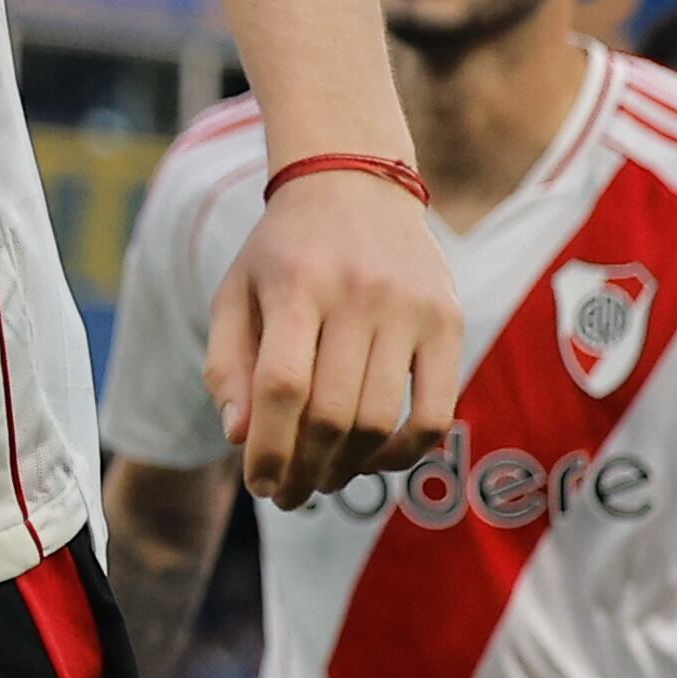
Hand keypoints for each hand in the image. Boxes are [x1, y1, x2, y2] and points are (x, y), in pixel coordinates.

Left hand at [205, 167, 460, 505]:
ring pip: (381, 419)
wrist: (355, 182)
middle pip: (331, 412)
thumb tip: (239, 438)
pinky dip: (405, 451)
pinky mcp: (449, 320)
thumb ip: (227, 364)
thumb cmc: (283, 250)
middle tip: (288, 495)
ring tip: (324, 480)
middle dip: (304, 469)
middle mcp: (357, 293)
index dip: (268, 449)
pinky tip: (374, 459)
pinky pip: (437, 410)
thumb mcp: (235, 291)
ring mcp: (409, 307)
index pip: (282, 386)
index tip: (258, 484)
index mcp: (295, 284)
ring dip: (348, 467)